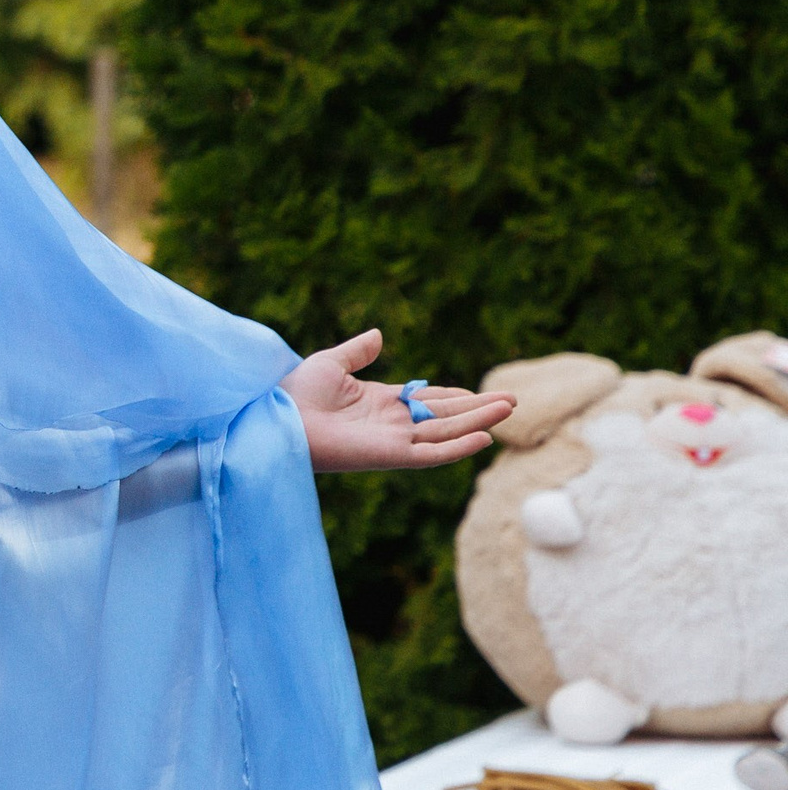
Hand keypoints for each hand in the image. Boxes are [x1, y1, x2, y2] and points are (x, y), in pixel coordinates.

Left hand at [286, 329, 515, 473]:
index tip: (480, 393)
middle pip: (445, 416)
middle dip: (478, 409)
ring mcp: (394, 440)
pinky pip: (433, 453)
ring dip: (478, 421)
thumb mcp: (330, 363)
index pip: (427, 401)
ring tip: (508, 409)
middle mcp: (392, 424)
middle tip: (511, 401)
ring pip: (447, 432)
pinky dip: (458, 447)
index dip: (454, 396)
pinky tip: (484, 438)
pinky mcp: (391, 455)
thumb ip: (357, 352)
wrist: (277, 417)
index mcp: (379, 403)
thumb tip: (380, 334)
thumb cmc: (295, 393)